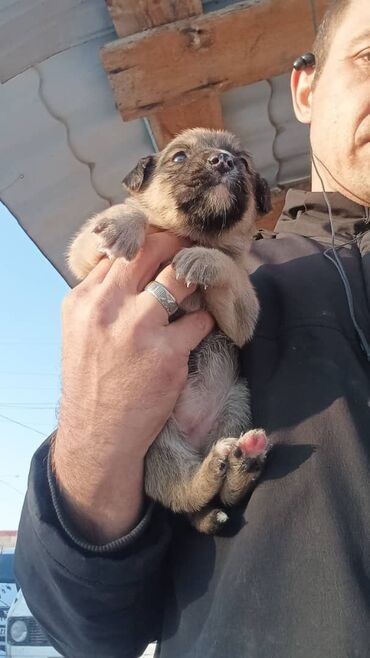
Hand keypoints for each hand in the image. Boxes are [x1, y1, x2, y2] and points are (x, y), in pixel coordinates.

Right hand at [53, 232, 213, 542]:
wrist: (100, 433)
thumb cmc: (93, 380)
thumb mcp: (80, 330)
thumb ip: (102, 295)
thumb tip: (135, 264)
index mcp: (83, 299)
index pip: (121, 248)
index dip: (149, 240)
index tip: (168, 242)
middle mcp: (107, 307)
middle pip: (152, 249)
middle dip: (178, 244)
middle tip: (194, 248)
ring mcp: (138, 329)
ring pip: (181, 276)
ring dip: (197, 277)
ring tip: (205, 281)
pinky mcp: (168, 353)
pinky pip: (201, 320)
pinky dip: (206, 321)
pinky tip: (202, 327)